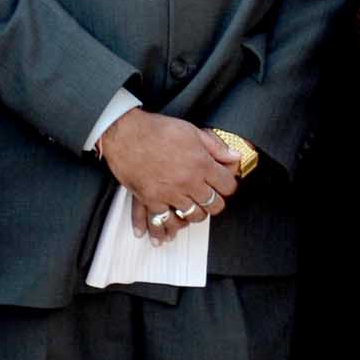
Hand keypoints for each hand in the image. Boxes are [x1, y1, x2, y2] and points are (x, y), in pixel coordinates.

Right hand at [98, 109, 240, 241]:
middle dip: (215, 202)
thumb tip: (234, 157)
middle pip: (214, 204)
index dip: (228, 185)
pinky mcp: (151, 200)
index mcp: (201, 164)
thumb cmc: (156, 130)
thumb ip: (215, 147)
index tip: (224, 184)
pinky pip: (165, 220)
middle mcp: (188, 181)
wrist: (125, 133)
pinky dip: (168, 227)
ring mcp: (170, 193)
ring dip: (196, 214)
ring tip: (194, 209)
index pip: (228, 185)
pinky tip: (171, 230)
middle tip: (212, 199)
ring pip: (193, 215)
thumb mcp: (192, 132)